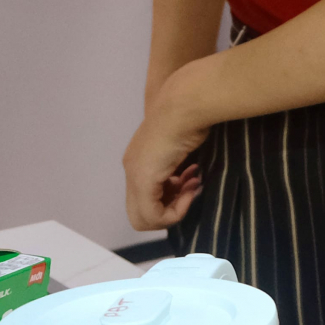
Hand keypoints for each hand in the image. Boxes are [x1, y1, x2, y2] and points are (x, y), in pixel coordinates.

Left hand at [123, 65, 209, 230]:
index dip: (168, 202)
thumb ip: (176, 166)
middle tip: (189, 192)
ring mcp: (136, 176)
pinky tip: (193, 185)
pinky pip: (154, 214)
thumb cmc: (187, 119)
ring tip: (193, 185)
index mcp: (137, 163)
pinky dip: (176, 209)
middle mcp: (131, 171)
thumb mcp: (179, 148)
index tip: (189, 185)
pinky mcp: (144, 179)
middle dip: (169, 211)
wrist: (184, 105)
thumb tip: (186, 181)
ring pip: (146, 218)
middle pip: (141, 216)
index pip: (143, 201)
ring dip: (175, 209)